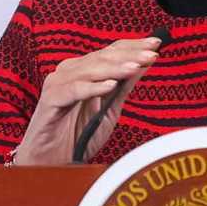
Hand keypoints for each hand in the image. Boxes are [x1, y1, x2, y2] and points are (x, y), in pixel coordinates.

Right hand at [12, 35, 162, 164]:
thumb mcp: (109, 110)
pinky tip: (111, 85)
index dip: (133, 46)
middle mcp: (70, 72)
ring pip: (89, 70)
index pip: (111, 52)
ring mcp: (58, 84)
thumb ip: (124, 86)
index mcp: (83, 70)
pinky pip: (73, 90)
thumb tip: (145, 64)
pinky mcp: (50, 100)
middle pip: (102, 57)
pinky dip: (93, 87)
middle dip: (129, 55)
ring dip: (115, 68)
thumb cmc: (78, 135)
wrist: (52, 162)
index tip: (156, 44)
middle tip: (151, 54)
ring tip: (135, 67)